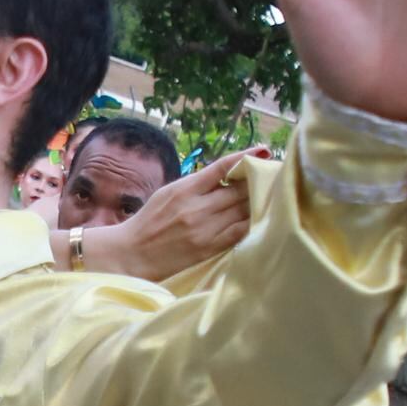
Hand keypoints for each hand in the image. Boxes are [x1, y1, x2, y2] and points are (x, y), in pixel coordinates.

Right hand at [75, 149, 266, 281]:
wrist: (132, 254)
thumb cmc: (149, 221)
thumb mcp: (168, 193)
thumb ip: (196, 184)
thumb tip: (227, 175)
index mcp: (185, 188)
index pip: (223, 166)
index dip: (246, 157)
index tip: (264, 151)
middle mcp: (197, 207)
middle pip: (239, 189)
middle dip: (258, 180)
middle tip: (274, 175)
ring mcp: (205, 228)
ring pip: (243, 209)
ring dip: (260, 201)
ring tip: (273, 194)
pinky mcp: (209, 248)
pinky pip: (239, 232)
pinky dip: (253, 222)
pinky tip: (263, 217)